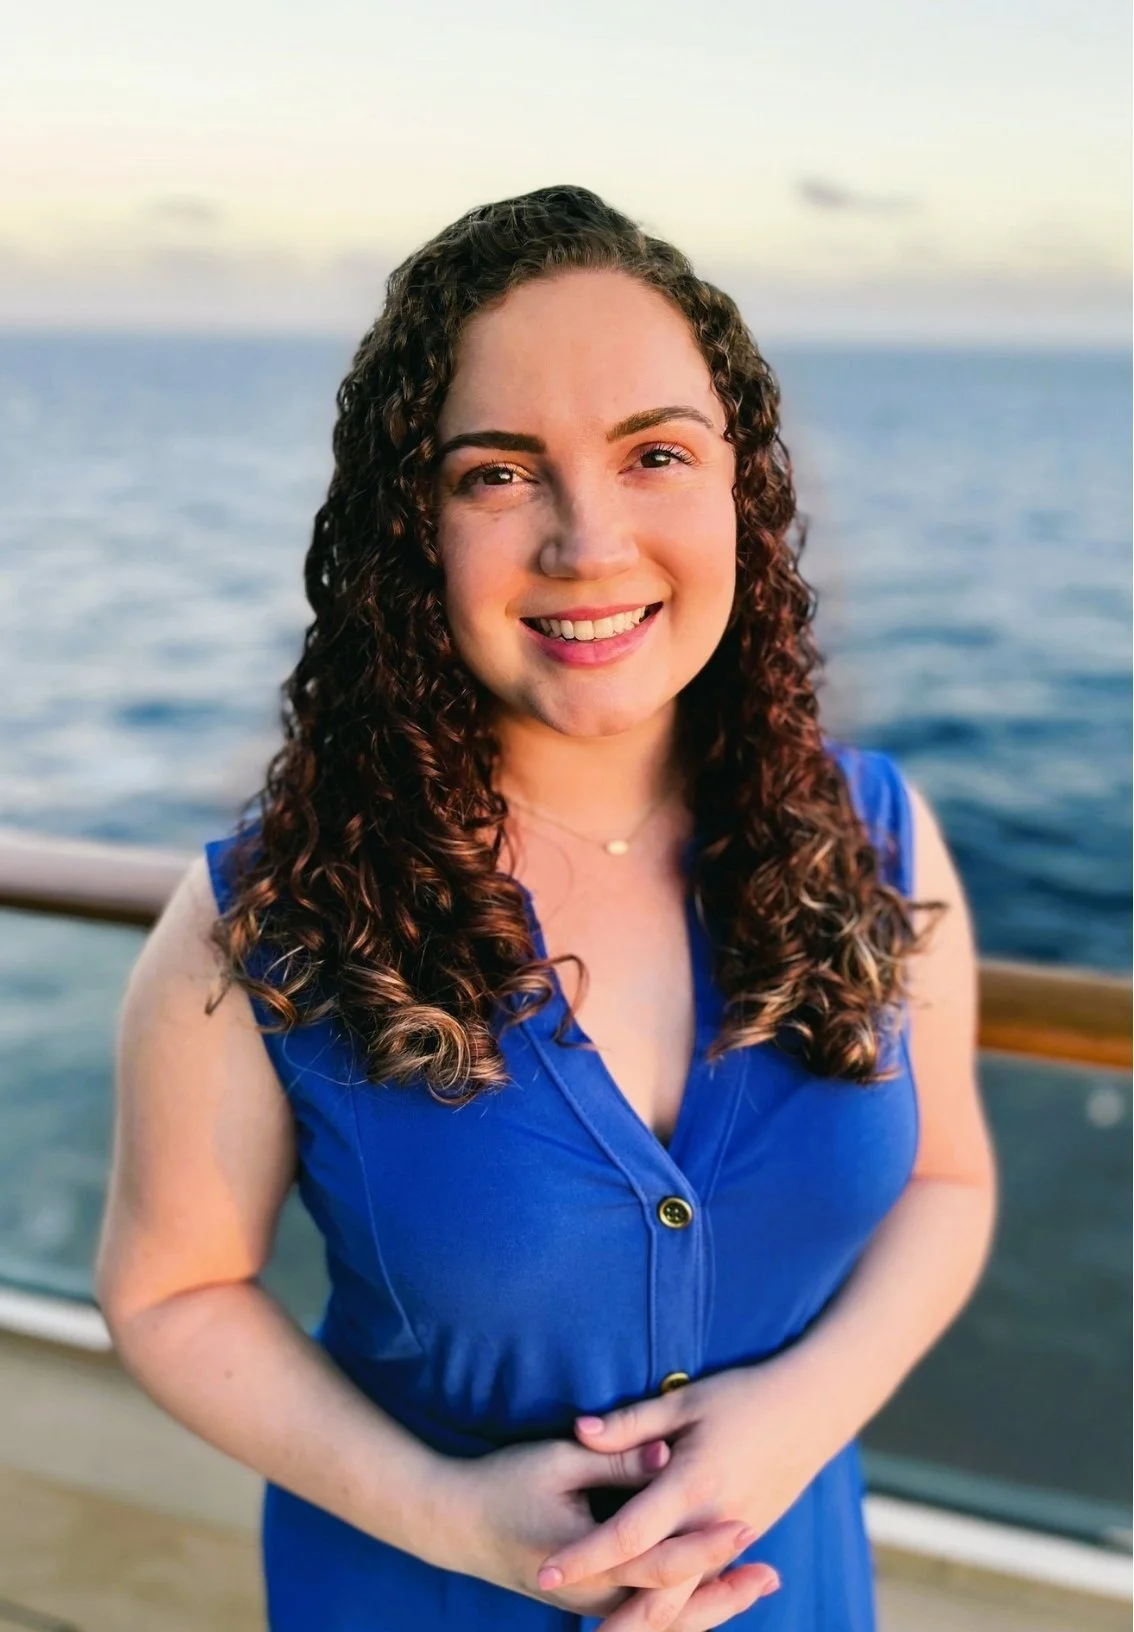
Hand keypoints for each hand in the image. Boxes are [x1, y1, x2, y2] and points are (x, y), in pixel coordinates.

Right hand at [436, 1433, 776, 1619]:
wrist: (454, 1523)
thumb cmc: (503, 1482)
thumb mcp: (559, 1460)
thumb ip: (618, 1460)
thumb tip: (669, 1454)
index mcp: (590, 1561)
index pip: (661, 1562)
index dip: (706, 1546)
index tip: (746, 1526)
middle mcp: (594, 1596)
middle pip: (673, 1607)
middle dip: (725, 1592)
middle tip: (772, 1573)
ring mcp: (591, 1606)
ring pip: (663, 1621)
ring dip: (712, 1606)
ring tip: (758, 1584)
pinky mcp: (588, 1603)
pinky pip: (646, 1616)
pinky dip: (684, 1608)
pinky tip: (712, 1590)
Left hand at [536, 1360, 828, 1621]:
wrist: (812, 1409)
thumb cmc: (744, 1396)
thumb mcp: (685, 1401)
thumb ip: (631, 1424)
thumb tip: (581, 1430)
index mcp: (692, 1485)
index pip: (629, 1534)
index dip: (586, 1555)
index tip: (547, 1569)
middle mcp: (713, 1523)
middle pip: (660, 1590)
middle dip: (619, 1620)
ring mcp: (735, 1538)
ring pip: (687, 1600)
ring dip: (649, 1623)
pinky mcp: (747, 1539)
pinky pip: (708, 1587)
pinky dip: (683, 1608)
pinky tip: (656, 1618)